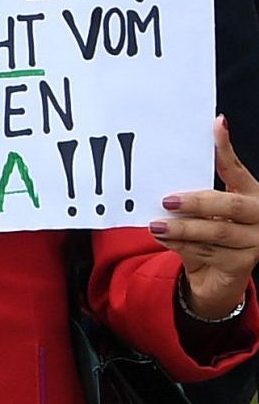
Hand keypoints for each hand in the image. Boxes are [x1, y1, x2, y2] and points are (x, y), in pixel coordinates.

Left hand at [150, 118, 258, 320]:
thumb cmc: (209, 240)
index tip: (217, 125)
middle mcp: (258, 215)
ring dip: (182, 228)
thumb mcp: (203, 215)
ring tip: (156, 226)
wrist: (217, 279)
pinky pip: (208, 252)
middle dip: (197, 202)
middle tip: (167, 200)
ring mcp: (255, 241)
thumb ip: (195, 199)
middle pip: (230, 204)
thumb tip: (166, 185)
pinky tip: (165, 240)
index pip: (236, 168)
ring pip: (215, 231)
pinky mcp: (243, 263)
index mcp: (250, 194)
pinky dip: (182, 246)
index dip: (226, 148)